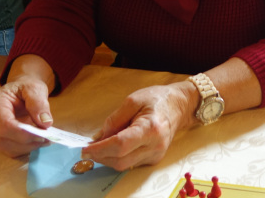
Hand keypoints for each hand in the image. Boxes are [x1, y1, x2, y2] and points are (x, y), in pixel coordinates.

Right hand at [0, 74, 53, 157]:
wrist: (18, 90)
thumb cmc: (25, 88)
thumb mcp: (34, 88)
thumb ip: (39, 104)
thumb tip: (45, 123)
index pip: (4, 125)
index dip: (22, 134)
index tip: (42, 135)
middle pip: (2, 140)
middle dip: (26, 143)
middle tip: (47, 140)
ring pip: (4, 148)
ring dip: (26, 148)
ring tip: (44, 140)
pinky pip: (7, 150)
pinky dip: (23, 149)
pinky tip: (35, 142)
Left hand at [81, 81, 197, 170]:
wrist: (180, 105)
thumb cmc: (157, 99)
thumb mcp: (133, 100)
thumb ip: (114, 119)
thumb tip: (99, 138)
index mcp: (151, 128)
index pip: (120, 145)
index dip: (100, 149)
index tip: (85, 149)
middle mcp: (155, 146)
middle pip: (120, 160)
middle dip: (100, 156)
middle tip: (87, 149)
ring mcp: (156, 155)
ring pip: (124, 165)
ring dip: (107, 158)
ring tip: (99, 146)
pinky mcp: (154, 159)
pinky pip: (130, 163)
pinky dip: (117, 158)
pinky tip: (113, 147)